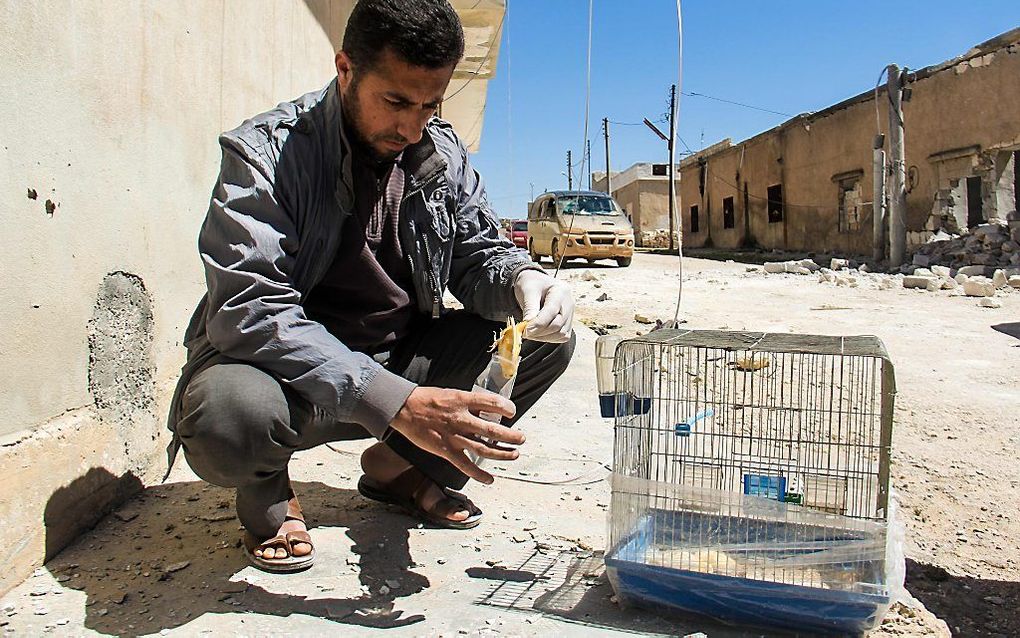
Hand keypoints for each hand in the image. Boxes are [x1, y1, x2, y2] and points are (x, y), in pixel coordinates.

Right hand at [389, 386, 522, 483]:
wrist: (405, 408)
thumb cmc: (428, 399)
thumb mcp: (452, 393)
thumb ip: (470, 403)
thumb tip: (488, 409)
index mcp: (463, 401)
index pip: (493, 403)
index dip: (507, 408)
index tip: (512, 412)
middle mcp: (461, 419)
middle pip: (493, 431)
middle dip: (511, 436)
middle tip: (521, 438)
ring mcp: (454, 436)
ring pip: (484, 449)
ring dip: (502, 454)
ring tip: (514, 454)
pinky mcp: (446, 450)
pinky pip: (465, 465)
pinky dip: (479, 474)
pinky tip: (489, 479)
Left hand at [514, 269, 573, 342]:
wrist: (535, 284)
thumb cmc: (531, 285)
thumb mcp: (527, 291)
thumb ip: (529, 308)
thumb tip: (528, 327)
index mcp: (561, 290)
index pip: (552, 311)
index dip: (538, 323)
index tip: (524, 330)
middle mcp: (569, 303)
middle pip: (557, 325)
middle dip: (539, 331)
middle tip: (524, 332)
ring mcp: (571, 314)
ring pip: (561, 334)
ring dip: (543, 337)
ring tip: (530, 332)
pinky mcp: (568, 324)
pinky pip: (561, 337)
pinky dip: (548, 338)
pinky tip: (538, 333)